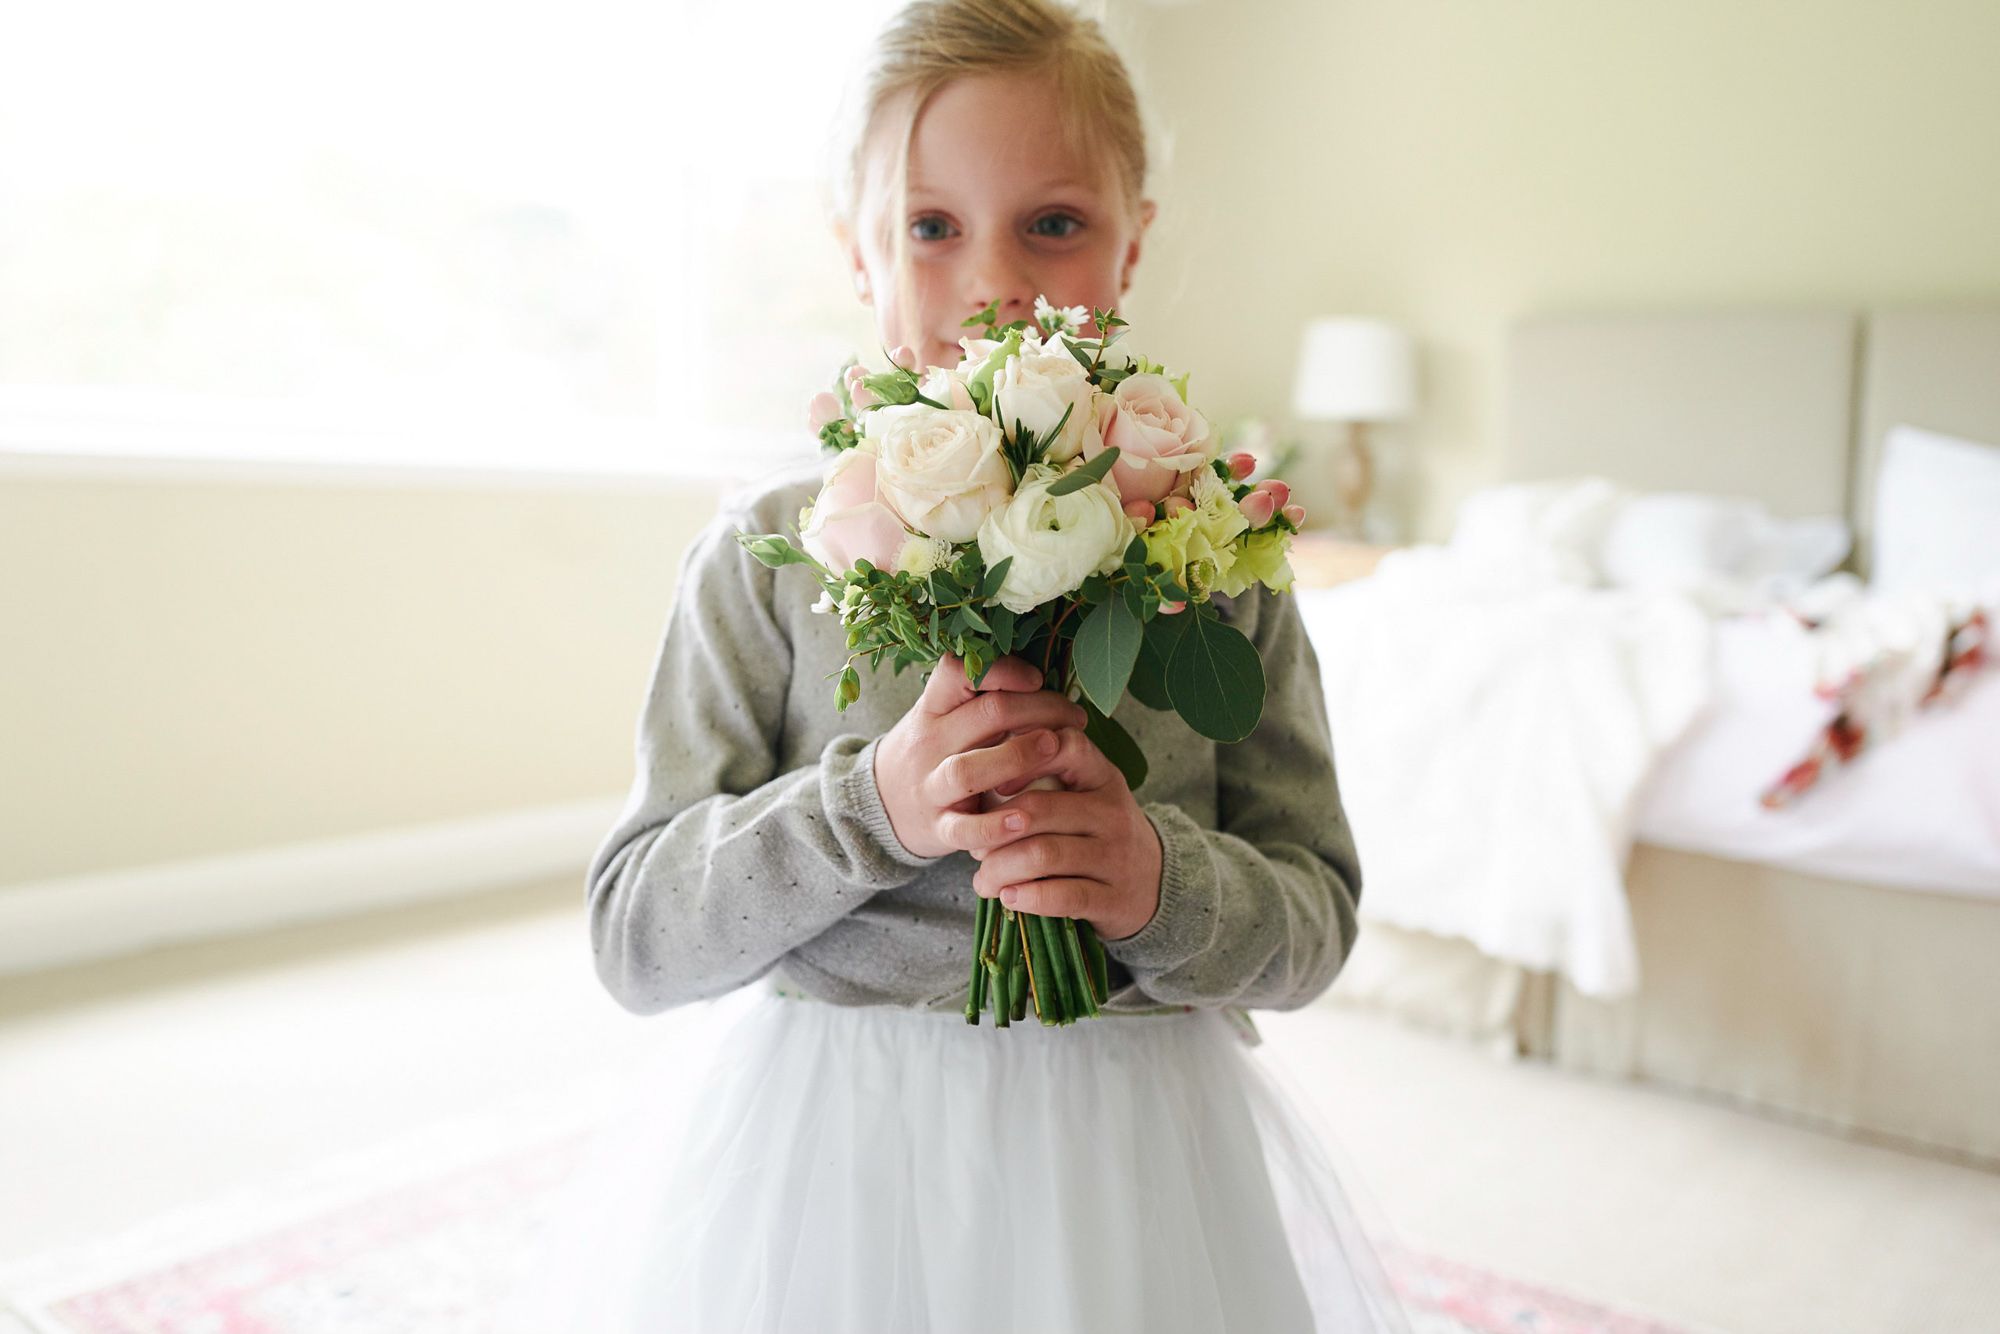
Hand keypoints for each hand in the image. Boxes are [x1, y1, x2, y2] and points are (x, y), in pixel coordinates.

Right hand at [873, 654, 1089, 861]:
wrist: (883, 804)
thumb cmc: (934, 753)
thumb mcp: (944, 718)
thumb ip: (982, 699)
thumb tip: (1049, 679)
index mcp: (933, 708)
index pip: (957, 672)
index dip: (1002, 669)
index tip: (1038, 678)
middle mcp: (930, 742)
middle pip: (986, 714)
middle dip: (1038, 709)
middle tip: (1075, 717)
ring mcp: (931, 786)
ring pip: (969, 769)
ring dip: (1018, 756)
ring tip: (1056, 748)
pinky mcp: (938, 827)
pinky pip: (964, 829)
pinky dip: (994, 827)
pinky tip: (1024, 820)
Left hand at [953, 730, 1164, 942]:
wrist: (1155, 883)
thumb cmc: (1099, 833)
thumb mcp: (1088, 796)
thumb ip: (1046, 780)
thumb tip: (979, 780)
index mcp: (1102, 777)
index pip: (1066, 747)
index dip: (1022, 761)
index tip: (996, 785)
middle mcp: (1112, 812)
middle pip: (1038, 809)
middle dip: (993, 829)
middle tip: (976, 847)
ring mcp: (1116, 857)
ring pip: (1042, 855)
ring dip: (1000, 869)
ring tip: (984, 880)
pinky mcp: (1113, 899)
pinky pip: (1061, 896)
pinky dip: (1026, 898)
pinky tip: (1009, 897)